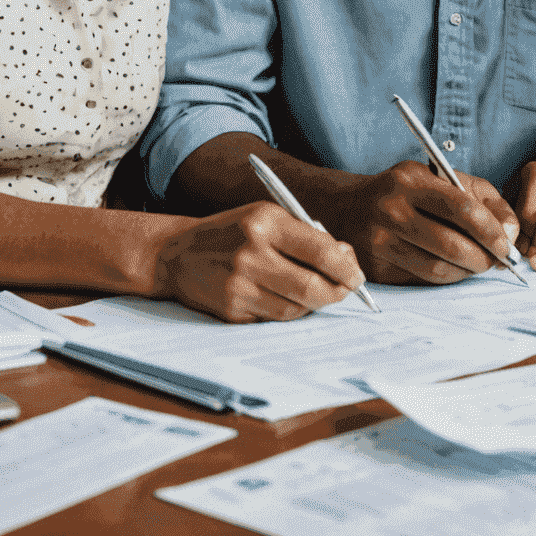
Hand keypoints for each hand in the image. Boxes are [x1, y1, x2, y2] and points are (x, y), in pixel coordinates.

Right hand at [152, 202, 365, 322]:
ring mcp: (239, 285)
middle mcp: (250, 254)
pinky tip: (288, 298)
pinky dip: (289, 311)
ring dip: (314, 304)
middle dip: (336, 292)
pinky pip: (274, 318)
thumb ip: (307, 236)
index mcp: (264, 223)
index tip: (357, 276)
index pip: (319, 250)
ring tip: (317, 291)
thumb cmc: (233, 232)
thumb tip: (346, 259)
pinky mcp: (231, 311)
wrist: (178, 254)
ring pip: (295, 308)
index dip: (345, 267)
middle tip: (346, 290)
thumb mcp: (268, 218)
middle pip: (311, 287)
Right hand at [317, 161, 520, 285]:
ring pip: (437, 269)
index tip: (507, 244)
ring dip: (467, 272)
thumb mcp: (443, 178)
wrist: (347, 208)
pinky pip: (422, 280)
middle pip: (450, 245)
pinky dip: (446, 278)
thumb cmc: (406, 191)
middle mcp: (391, 209)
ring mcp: (379, 241)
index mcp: (411, 179)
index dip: (490, 231)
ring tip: (479, 265)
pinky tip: (455, 269)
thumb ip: (484, 199)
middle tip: (498, 261)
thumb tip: (510, 233)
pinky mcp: (375, 268)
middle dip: (483, 258)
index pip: (461, 208)